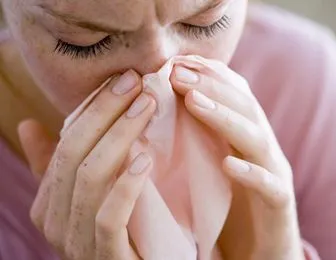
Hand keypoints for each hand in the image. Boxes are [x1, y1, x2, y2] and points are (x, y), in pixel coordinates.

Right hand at [18, 71, 155, 259]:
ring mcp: (78, 242)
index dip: (93, 108)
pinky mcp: (107, 257)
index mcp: (49, 203)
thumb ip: (59, 165)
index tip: (124, 79)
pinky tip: (145, 159)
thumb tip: (27, 125)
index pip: (65, 144)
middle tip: (136, 83)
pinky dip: (126, 185)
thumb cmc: (120, 232)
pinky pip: (108, 216)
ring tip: (147, 108)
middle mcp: (56, 222)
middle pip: (74, 154)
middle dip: (105, 113)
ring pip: (90, 179)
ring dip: (119, 136)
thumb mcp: (88, 195)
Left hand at [171, 56, 304, 259]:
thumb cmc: (228, 209)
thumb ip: (197, 140)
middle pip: (245, 108)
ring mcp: (275, 177)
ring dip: (226, 118)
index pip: (234, 96)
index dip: (209, 75)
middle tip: (177, 72)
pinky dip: (250, 173)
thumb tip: (160, 111)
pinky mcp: (279, 208)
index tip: (176, 62)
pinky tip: (227, 163)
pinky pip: (269, 188)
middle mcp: (263, 151)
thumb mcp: (210, 167)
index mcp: (247, 138)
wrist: (259, 253)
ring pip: (257, 140)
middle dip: (213, 86)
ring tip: (193, 100)